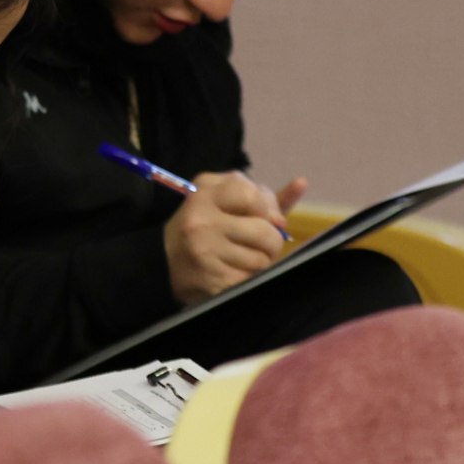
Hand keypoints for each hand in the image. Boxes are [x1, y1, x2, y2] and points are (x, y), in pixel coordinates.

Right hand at [163, 171, 308, 304]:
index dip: (267, 210)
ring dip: (259, 264)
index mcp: (205, 194)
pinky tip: (232, 275)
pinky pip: (250, 280)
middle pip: (266, 232)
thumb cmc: (202, 228)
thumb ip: (262, 197)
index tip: (262, 219)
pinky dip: (247, 281)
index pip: (254, 195)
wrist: (160, 262)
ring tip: (240, 260)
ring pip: (261, 260)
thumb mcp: (224, 203)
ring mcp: (204, 250)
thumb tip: (302, 183)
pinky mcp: (209, 279)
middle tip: (256, 246)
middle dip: (270, 243)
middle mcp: (202, 220)